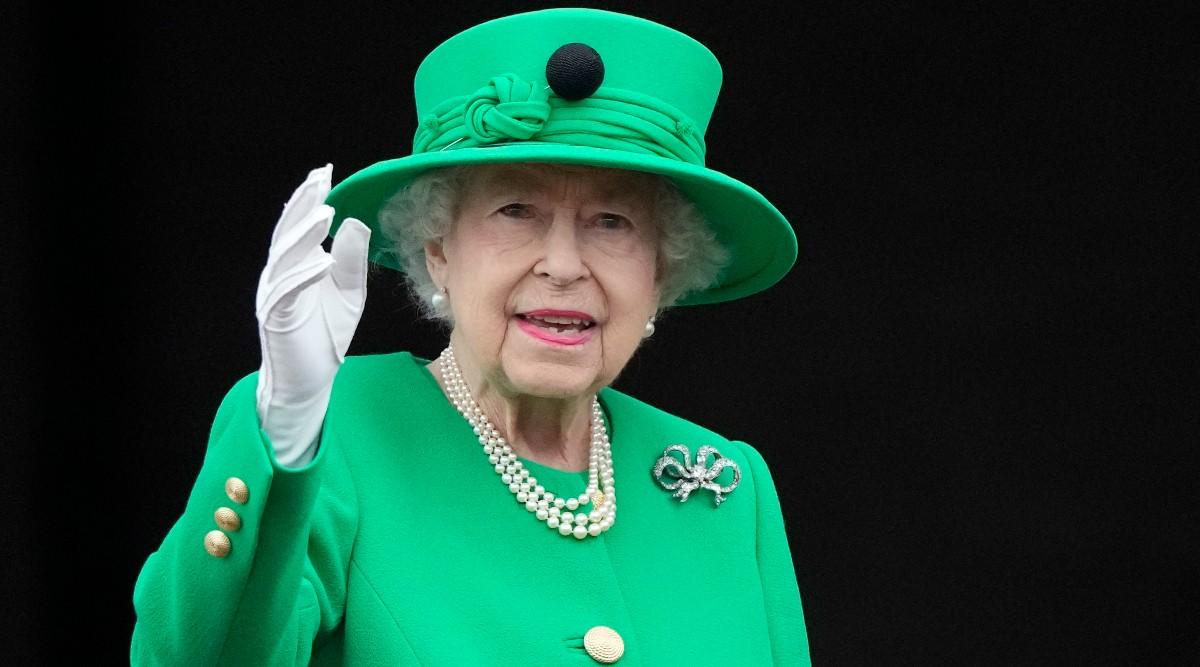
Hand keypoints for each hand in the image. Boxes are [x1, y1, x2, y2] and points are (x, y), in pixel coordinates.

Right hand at [255, 164, 369, 465]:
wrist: (309, 382)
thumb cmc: (325, 337)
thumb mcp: (348, 293)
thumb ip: (350, 260)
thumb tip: (355, 223)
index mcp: (295, 267)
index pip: (300, 226)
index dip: (310, 200)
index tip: (326, 174)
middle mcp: (279, 276)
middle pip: (288, 233)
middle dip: (303, 205)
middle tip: (319, 179)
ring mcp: (275, 297)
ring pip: (286, 257)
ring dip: (305, 235)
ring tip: (324, 212)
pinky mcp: (277, 319)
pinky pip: (289, 292)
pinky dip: (305, 275)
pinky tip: (322, 260)